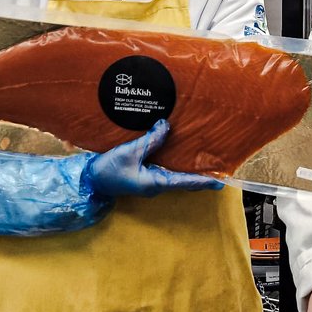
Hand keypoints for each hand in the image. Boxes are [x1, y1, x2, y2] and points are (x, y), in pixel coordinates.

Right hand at [83, 119, 223, 198]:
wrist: (90, 179)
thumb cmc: (108, 169)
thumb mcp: (130, 152)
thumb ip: (150, 140)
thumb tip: (166, 126)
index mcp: (155, 183)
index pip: (184, 182)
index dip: (203, 180)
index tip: (220, 181)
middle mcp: (156, 185)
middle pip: (184, 180)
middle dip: (201, 175)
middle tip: (221, 169)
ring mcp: (151, 181)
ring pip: (176, 175)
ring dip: (191, 170)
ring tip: (208, 162)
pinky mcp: (146, 175)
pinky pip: (166, 170)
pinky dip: (177, 164)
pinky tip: (183, 155)